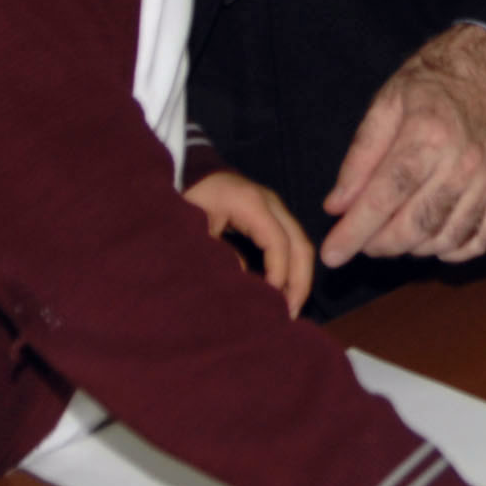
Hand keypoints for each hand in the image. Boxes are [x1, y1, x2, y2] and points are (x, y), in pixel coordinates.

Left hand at [187, 169, 315, 315]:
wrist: (185, 172)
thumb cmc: (186, 199)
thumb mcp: (195, 229)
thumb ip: (218, 255)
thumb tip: (244, 283)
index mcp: (252, 204)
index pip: (278, 243)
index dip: (279, 275)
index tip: (270, 302)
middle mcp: (271, 203)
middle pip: (300, 244)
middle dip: (299, 282)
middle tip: (289, 314)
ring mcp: (273, 207)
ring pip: (299, 244)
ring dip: (297, 277)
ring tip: (288, 307)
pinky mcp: (270, 215)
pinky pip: (289, 242)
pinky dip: (290, 267)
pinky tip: (280, 290)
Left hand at [318, 26, 485, 266]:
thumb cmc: (437, 81)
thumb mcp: (388, 102)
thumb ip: (360, 156)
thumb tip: (337, 206)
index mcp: (426, 136)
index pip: (383, 198)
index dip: (354, 232)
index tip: (331, 256)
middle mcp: (461, 164)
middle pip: (414, 227)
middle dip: (379, 245)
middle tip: (361, 241)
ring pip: (444, 239)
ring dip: (412, 249)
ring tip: (393, 236)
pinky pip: (481, 240)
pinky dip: (453, 252)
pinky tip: (432, 241)